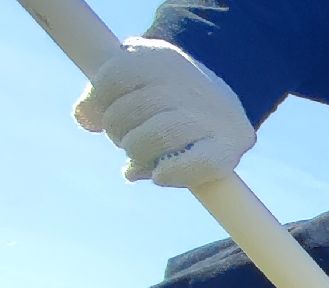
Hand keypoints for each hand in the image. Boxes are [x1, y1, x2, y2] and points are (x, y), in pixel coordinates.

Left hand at [74, 38, 255, 186]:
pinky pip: (194, 164)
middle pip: (127, 113)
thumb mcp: (134, 80)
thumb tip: (85, 119)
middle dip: (117, 133)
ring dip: (137, 154)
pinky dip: (169, 173)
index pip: (113, 80)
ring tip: (139, 157)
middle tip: (127, 138)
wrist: (227, 108)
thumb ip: (102, 93)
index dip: (97, 103)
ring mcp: (211, 116)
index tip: (98, 115)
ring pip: (152, 139)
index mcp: (161, 58)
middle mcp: (189, 82)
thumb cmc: (166, 97)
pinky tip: (160, 175)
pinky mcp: (230, 148)